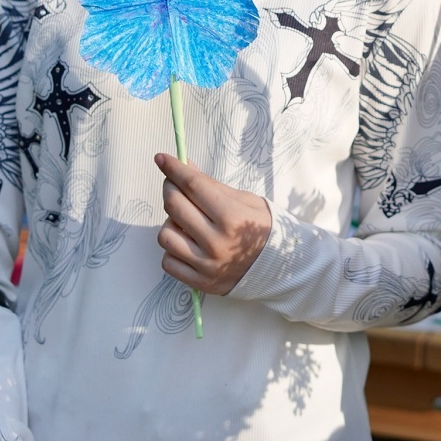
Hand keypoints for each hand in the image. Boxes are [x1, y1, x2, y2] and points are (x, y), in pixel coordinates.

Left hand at [155, 153, 272, 294]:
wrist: (278, 265)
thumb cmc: (261, 227)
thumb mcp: (244, 199)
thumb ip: (210, 185)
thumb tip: (184, 166)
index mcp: (232, 216)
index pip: (193, 186)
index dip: (174, 168)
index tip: (162, 159)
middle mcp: (217, 241)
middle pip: (175, 206)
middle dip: (170, 188)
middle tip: (174, 184)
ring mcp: (206, 265)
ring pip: (166, 235)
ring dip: (172, 222)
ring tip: (186, 221)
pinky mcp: (199, 282)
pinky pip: (167, 261)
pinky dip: (173, 249)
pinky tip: (187, 243)